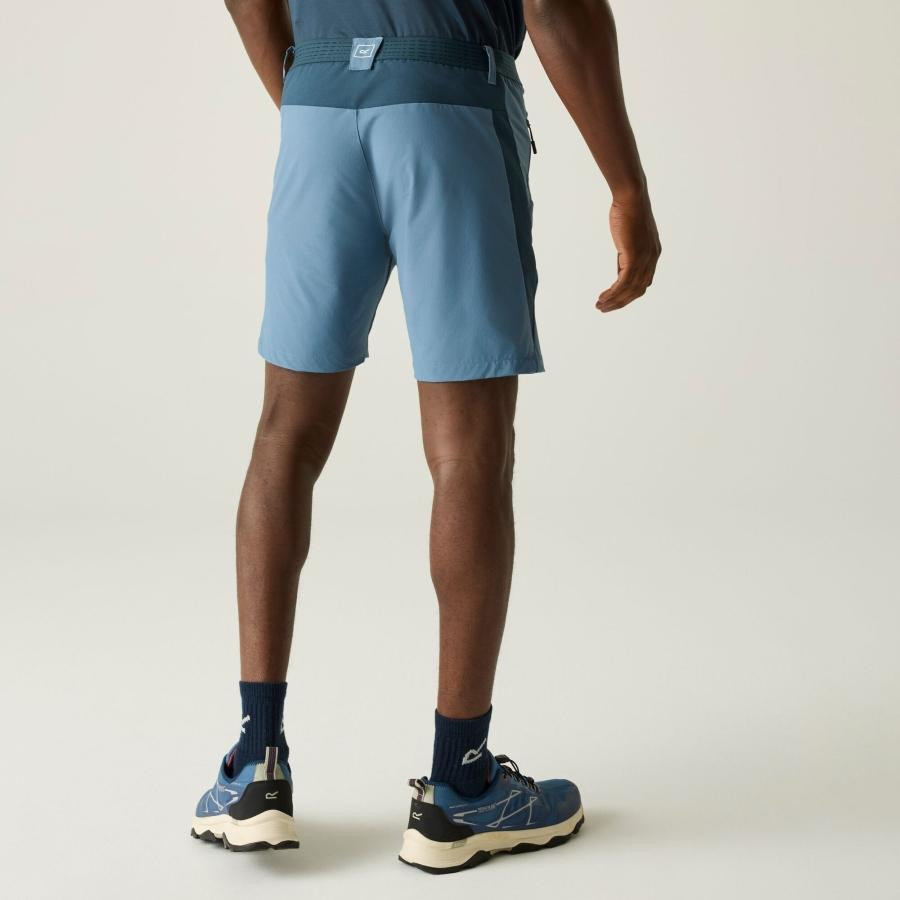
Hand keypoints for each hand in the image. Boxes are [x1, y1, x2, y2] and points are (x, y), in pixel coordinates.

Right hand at [596, 194, 660, 312]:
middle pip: (637, 291)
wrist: (632, 198)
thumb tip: (621, 268)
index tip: (614, 299)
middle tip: (605, 308)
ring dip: (614, 301)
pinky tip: (603, 298)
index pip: (643, 282)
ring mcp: (645, 259)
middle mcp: (652, 259)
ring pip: (629, 290)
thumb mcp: (629, 236)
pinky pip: (623, 283)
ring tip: (600, 306)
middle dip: (621, 302)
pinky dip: (612, 293)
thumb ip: (627, 253)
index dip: (629, 294)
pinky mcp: (634, 258)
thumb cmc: (628, 210)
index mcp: (653, 254)